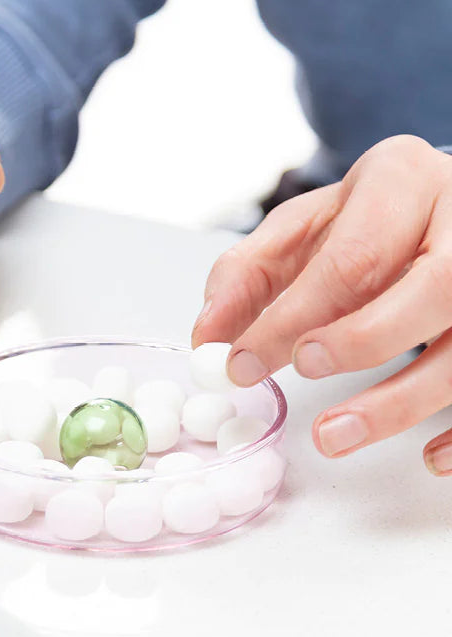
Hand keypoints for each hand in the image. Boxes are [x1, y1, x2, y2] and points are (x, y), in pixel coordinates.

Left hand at [192, 135, 451, 474]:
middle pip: (436, 288)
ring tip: (334, 435)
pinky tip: (428, 456)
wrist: (442, 202)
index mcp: (402, 181)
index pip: (353, 258)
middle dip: (363, 341)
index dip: (293, 318)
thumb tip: (208, 336)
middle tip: (304, 371)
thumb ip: (247, 275)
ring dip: (402, 402)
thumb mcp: (301, 228)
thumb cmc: (369, 220)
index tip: (243, 362)